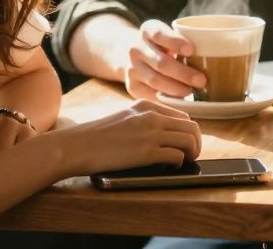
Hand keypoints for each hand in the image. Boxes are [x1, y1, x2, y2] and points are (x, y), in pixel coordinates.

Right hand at [53, 100, 201, 176]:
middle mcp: (152, 116)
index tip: (185, 143)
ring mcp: (150, 133)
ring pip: (189, 140)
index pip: (183, 116)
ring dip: (192, 153)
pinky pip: (177, 156)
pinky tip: (171, 167)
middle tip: (191, 155)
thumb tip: (166, 133)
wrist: (76, 145)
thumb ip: (144, 120)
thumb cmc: (97, 136)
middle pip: (191, 127)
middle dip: (196, 143)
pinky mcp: (146, 152)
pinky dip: (179, 163)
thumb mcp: (124, 117)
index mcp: (147, 105)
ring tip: (185, 162)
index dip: (188, 132)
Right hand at [124, 20, 205, 98]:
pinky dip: (166, 99)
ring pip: (155, 81)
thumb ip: (185, 41)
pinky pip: (150, 95)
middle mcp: (136, 48)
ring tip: (191, 92)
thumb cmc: (164, 45)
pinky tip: (179, 101)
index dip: (175, 42)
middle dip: (183, 73)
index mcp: (148, 30)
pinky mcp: (132, 86)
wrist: (135, 55)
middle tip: (202, 80)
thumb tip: (217, 54)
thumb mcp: (170, 35)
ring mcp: (131, 68)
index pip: (159, 34)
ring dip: (176, 88)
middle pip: (161, 62)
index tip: (192, 50)